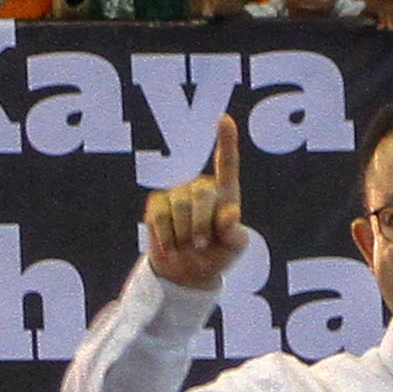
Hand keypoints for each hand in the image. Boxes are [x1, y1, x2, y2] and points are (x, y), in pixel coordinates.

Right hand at [144, 111, 248, 291]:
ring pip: (180, 206)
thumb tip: (230, 214)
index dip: (226, 141)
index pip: (227, 163)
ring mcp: (177, 193)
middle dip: (202, 224)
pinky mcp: (156, 204)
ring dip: (185, 234)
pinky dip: (167, 238)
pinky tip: (172, 246)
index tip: (224, 119)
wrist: (186, 271)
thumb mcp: (234, 248)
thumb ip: (236, 234)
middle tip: (203, 245)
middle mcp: (200, 187)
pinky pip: (160, 217)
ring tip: (188, 246)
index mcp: (226, 193)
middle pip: (202, 193)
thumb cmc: (217, 254)